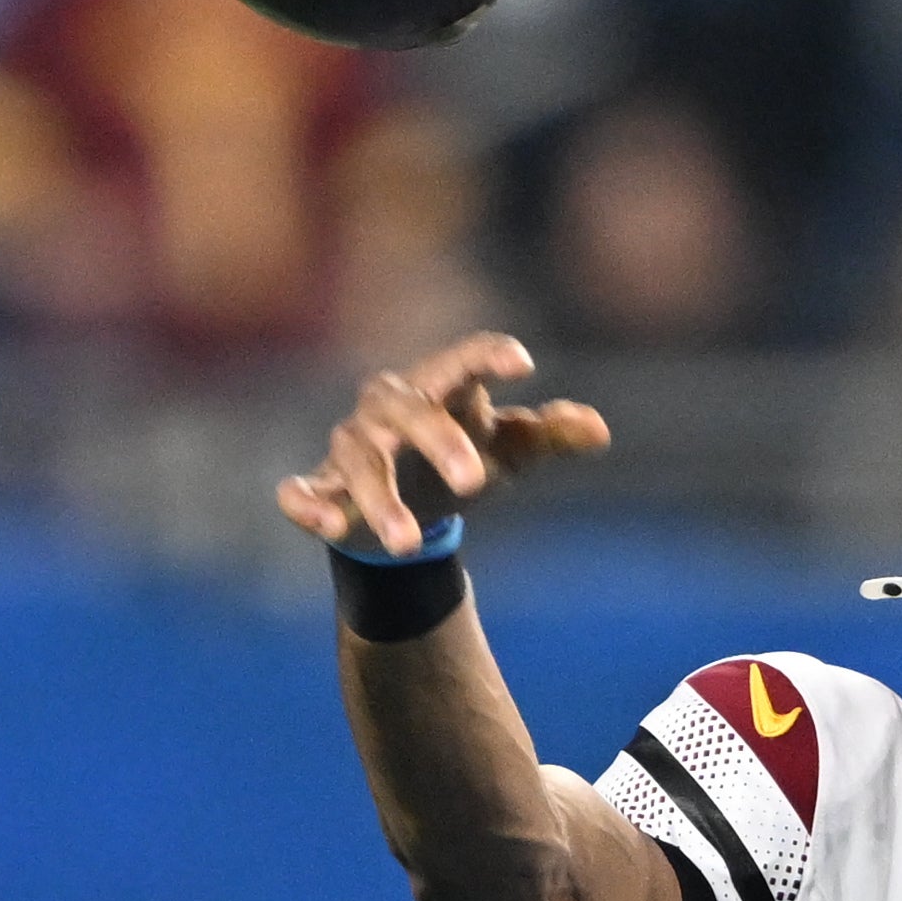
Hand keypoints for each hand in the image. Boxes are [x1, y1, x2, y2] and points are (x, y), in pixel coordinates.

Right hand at [274, 334, 611, 556]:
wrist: (411, 502)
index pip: (465, 360)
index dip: (489, 357)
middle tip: (476, 484)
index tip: (522, 364)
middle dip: (439, 443)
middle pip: (410, 411)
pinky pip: (301, 489)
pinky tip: (327, 525)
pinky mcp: (323, 486)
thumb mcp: (510, 448)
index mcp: (441, 387)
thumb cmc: (462, 455)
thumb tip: (599, 430)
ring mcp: (354, 445)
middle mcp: (392, 407)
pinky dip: (307, 504)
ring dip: (381, 500)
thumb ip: (550, 434)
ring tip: (408, 543)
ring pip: (361, 461)